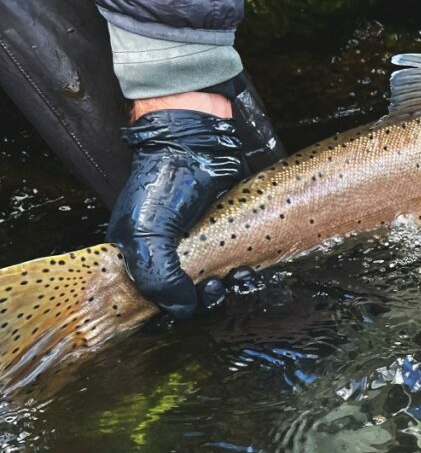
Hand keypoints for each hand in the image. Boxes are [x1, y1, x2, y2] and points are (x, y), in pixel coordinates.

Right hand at [107, 106, 247, 318]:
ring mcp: (199, 243)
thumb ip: (158, 277)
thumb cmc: (164, 183)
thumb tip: (181, 307)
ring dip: (231, 287)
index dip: (173, 307)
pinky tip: (249, 268)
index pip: (155, 299)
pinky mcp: (225, 232)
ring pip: (216, 281)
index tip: (192, 299)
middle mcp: (168, 253)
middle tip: (218, 287)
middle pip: (189, 295)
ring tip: (240, 277)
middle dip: (207, 298)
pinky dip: (244, 270)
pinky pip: (236, 261)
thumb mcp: (146, 233)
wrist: (200, 144)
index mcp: (139, 256)